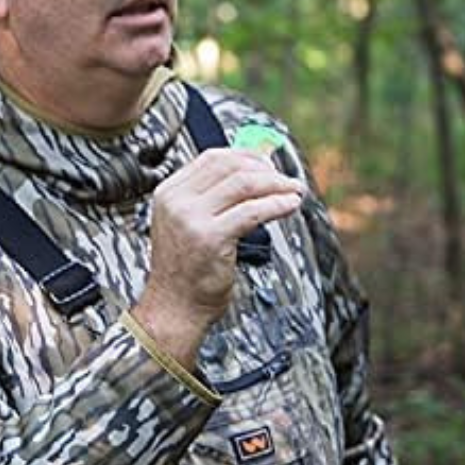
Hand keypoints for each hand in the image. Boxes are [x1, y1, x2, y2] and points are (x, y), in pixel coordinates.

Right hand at [132, 148, 304, 368]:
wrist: (175, 308)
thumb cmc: (186, 270)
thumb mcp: (187, 224)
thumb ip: (211, 198)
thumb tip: (254, 171)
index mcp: (169, 193)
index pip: (212, 158)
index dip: (246, 156)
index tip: (268, 164)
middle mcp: (177, 201)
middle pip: (230, 166)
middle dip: (265, 169)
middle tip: (287, 179)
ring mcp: (191, 219)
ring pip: (244, 184)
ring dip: (277, 184)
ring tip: (295, 191)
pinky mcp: (211, 237)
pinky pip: (253, 211)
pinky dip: (277, 204)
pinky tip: (290, 205)